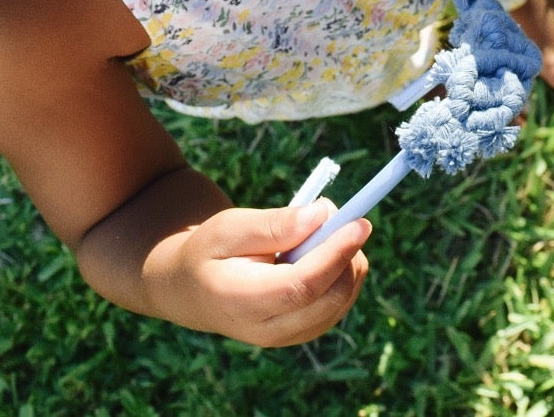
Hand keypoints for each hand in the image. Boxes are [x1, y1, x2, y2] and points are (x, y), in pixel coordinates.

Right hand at [145, 200, 371, 346]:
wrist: (193, 291)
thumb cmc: (210, 252)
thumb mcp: (228, 228)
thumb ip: (273, 224)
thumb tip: (321, 216)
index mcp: (241, 302)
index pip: (302, 285)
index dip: (336, 254)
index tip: (360, 223)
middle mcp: (267, 330)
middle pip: (329, 298)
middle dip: (348, 255)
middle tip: (342, 218)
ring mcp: (287, 337)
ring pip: (341, 302)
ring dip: (348, 263)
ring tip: (317, 235)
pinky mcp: (302, 333)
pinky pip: (339, 305)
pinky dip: (344, 275)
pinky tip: (321, 254)